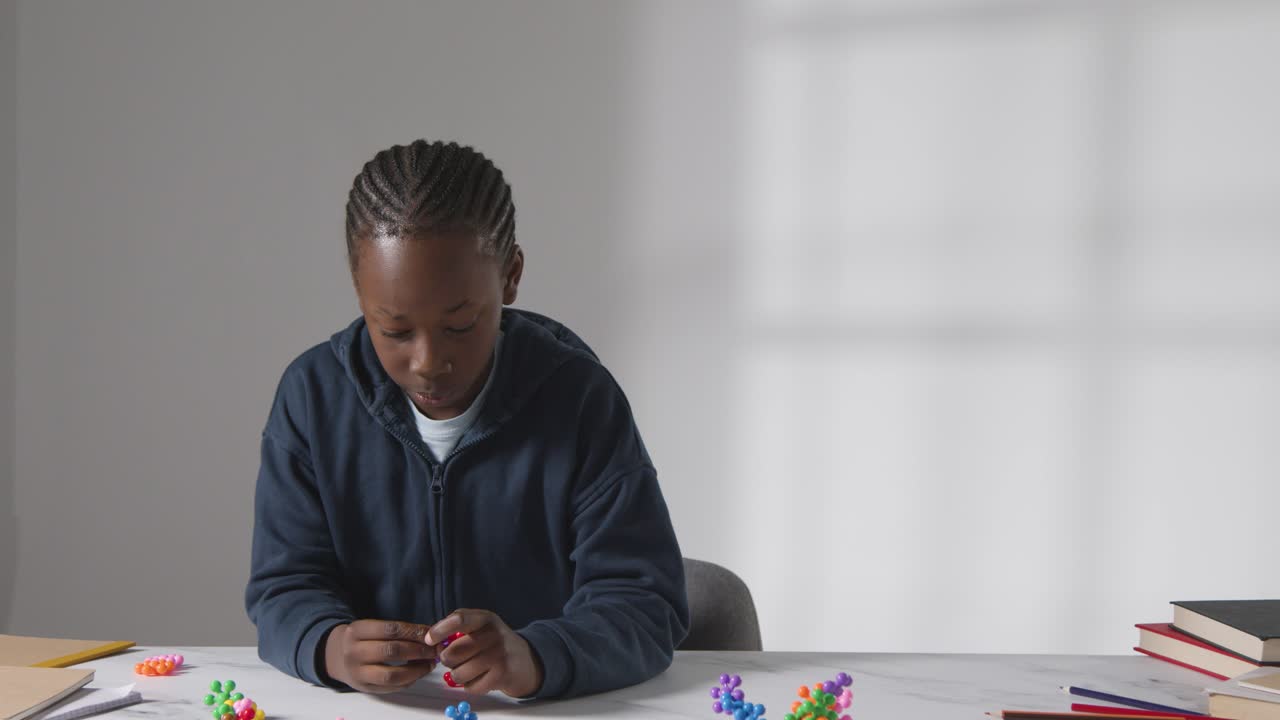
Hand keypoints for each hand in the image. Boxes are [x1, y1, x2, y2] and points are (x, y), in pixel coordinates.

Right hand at [323, 619, 437, 693]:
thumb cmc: (362, 639)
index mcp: (357, 631)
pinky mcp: (364, 688)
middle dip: (419, 651)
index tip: (431, 633)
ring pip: (391, 675)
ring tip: (430, 664)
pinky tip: (419, 673)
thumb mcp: (371, 628)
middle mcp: (354, 652)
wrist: (336, 656)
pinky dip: (409, 681)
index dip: (415, 632)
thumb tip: (429, 635)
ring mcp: (358, 672)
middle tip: (435, 650)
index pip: (391, 629)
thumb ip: (397, 631)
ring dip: (417, 670)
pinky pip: (391, 687)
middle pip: (392, 651)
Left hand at [426, 609, 544, 697]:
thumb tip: (434, 642)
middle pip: (454, 652)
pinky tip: (480, 677)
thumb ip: (459, 628)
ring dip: (458, 675)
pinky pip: (471, 686)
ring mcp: (499, 655)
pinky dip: (470, 685)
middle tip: (454, 659)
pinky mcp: (501, 675)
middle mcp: (494, 634)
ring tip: (468, 669)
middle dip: (447, 659)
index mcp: (486, 619)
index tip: (429, 640)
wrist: (525, 660)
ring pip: (459, 673)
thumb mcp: (482, 626)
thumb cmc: (495, 643)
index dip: (440, 630)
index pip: (459, 619)